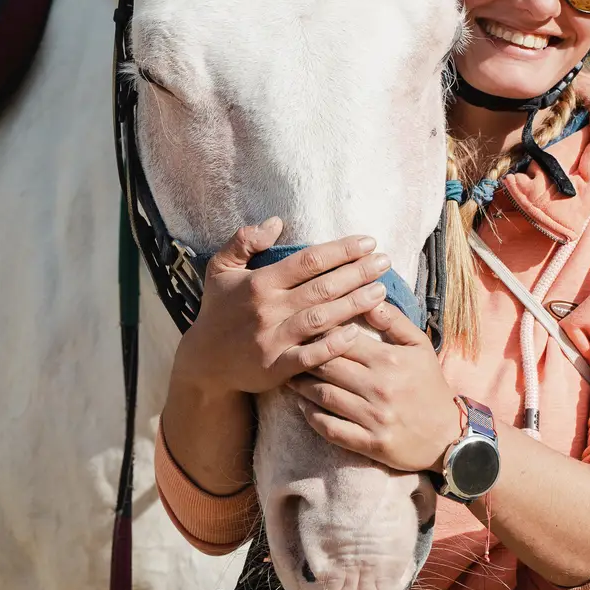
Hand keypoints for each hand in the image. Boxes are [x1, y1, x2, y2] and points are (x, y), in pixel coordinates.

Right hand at [172, 218, 394, 398]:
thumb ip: (243, 240)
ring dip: (354, 304)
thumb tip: (276, 221)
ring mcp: (272, 340)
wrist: (204, 362)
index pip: (307, 261)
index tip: (368, 242)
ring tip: (381, 291)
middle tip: (385, 263)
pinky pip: (310, 356)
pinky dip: (333, 345)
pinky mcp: (276, 368)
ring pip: (321, 319)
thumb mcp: (220, 269)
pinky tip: (356, 332)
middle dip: (357, 273)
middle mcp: (267, 309)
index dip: (341, 250)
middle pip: (321, 288)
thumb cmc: (218, 310)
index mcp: (259, 282)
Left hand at [286, 300, 461, 473]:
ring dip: (301, 385)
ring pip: (324, 396)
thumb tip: (370, 295)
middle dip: (303, 356)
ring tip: (288, 375)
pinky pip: (331, 429)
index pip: (342, 339)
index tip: (303, 326)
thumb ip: (394, 320)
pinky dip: (311, 417)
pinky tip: (301, 406)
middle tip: (286, 350)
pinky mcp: (370, 444)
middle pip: (327, 366)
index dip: (319, 331)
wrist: (449, 436)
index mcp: (389, 360)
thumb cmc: (430, 385)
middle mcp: (379, 387)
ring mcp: (373, 417)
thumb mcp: (420, 346)